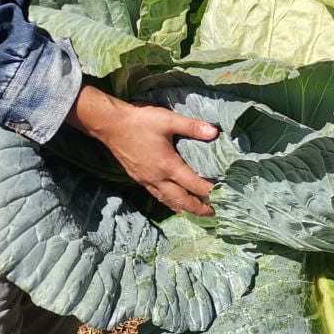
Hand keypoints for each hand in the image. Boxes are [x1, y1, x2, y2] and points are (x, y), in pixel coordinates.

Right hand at [67, 86, 218, 216]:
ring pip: (167, 201)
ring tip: (196, 212)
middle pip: (181, 201)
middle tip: (213, 213)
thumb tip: (214, 131)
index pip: (193, 184)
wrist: (110, 125)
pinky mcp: (138, 178)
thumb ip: (192, 126)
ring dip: (183, 209)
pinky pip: (157, 196)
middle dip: (198, 209)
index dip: (209, 192)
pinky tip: (172, 201)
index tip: (223, 197)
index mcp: (168, 165)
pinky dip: (169, 202)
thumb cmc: (140, 121)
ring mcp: (146, 180)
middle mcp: (157, 178)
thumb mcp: (168, 120)